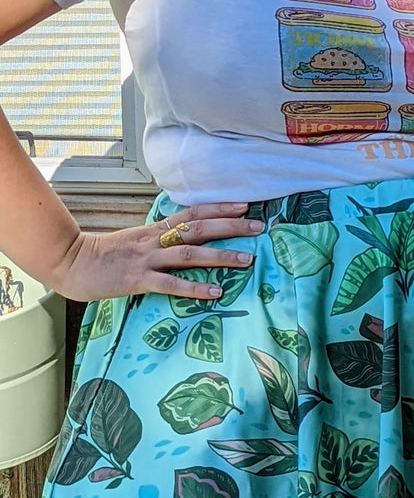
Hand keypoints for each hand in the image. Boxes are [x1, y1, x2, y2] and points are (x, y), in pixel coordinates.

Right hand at [51, 203, 264, 301]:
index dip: (220, 208)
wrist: (70, 262)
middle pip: (199, 229)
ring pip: (190, 254)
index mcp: (156, 229)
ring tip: (247, 260)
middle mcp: (156, 240)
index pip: (193, 213)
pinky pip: (170, 284)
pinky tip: (214, 292)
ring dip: (221, 256)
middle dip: (231, 226)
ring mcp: (147, 259)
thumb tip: (185, 236)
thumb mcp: (136, 239)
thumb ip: (159, 237)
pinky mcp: (137, 279)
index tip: (245, 205)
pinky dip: (194, 288)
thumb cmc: (104, 253)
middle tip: (259, 226)